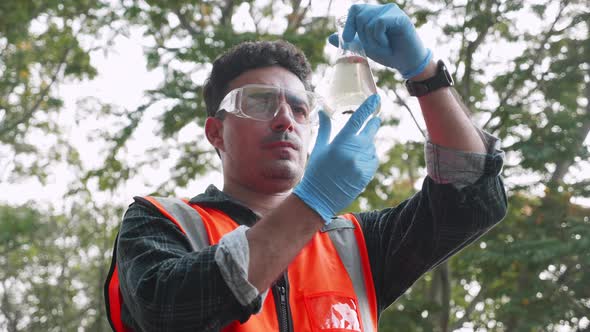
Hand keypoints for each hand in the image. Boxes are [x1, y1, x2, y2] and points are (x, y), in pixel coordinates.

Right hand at [293, 95, 381, 223]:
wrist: (319, 198)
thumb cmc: (316, 171)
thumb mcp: (319, 148)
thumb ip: (325, 128)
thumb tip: (324, 111)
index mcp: (341, 142)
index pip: (358, 119)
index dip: (368, 107)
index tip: (376, 98)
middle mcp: (354, 151)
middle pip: (371, 130)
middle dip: (373, 123)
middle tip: (374, 119)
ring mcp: (363, 163)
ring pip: (372, 146)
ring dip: (367, 143)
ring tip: (354, 150)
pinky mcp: (367, 174)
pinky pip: (373, 159)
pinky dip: (368, 156)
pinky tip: (358, 160)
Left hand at [328, 3, 431, 78]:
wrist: (406, 63)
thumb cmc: (388, 54)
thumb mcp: (364, 48)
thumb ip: (350, 41)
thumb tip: (330, 37)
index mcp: (373, 14)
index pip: (355, 10)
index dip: (348, 23)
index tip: (347, 38)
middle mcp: (382, 9)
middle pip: (359, 15)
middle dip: (362, 35)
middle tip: (373, 46)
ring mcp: (391, 11)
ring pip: (368, 20)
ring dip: (372, 39)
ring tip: (382, 45)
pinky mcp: (399, 17)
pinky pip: (378, 24)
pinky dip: (379, 37)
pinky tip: (387, 43)